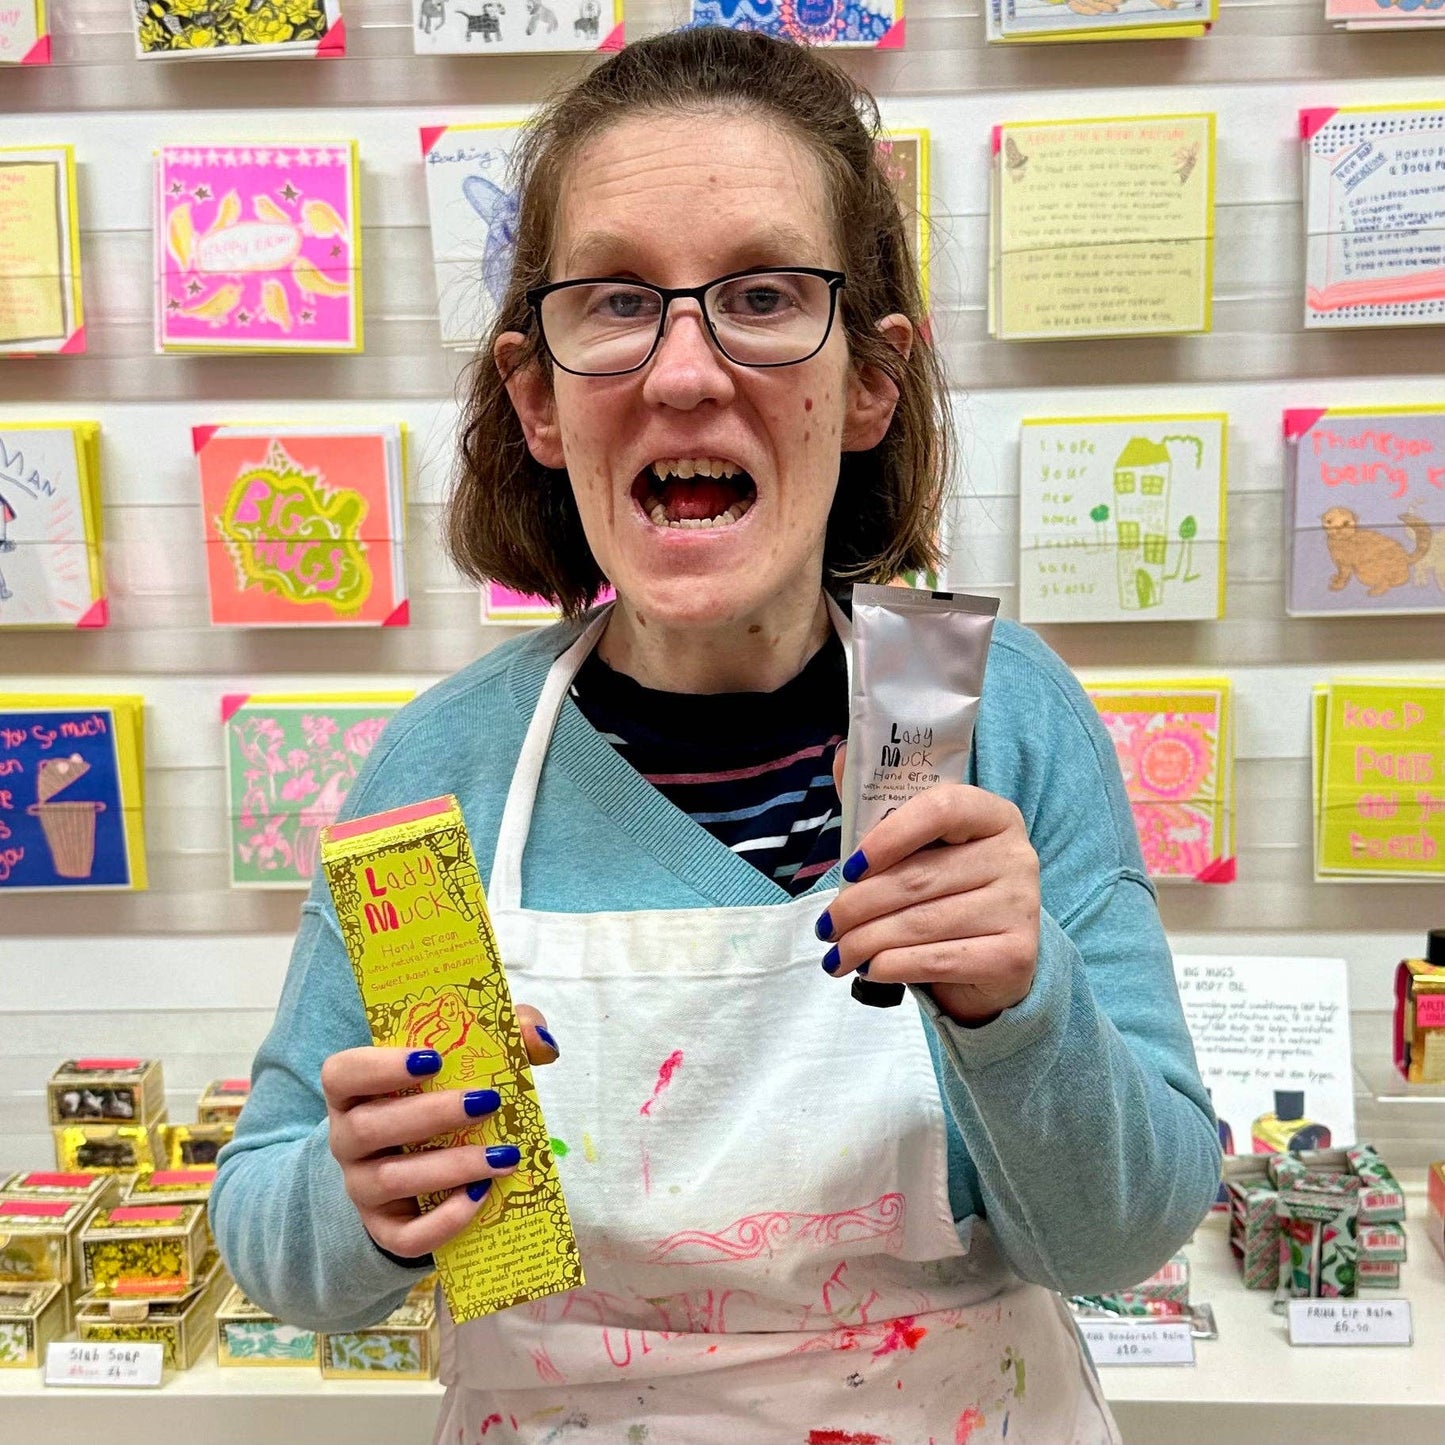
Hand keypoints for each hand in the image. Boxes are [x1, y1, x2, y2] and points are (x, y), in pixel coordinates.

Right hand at [321, 1005, 558, 1258]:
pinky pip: (405, 1236)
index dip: (379, 1067)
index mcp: (354, 1091)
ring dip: (450, 1166)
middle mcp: (347, 1139)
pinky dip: (444, 1220)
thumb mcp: (467, 1060)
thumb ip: (505, 1035)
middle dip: (431, 1114)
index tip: (432, 1059)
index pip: (341, 1074)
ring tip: (503, 1156)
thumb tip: (539, 1039)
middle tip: (486, 1102)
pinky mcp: (385, 1228)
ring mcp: (361, 1187)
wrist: (418, 1169)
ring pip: (390, 1180)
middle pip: (367, 1127)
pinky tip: (481, 1196)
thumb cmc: (441, 1098)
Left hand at [819, 748, 1039, 1024]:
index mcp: (992, 815)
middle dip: (857, 906)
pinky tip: (871, 969)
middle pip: (918, 878)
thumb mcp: (920, 845)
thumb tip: (840, 757)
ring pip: (921, 924)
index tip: (849, 866)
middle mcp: (1016, 856)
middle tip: (826, 925)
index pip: (941, 808)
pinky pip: (938, 960)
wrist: (996, 956)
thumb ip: (881, 804)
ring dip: (865, 942)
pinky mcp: (1015, 955)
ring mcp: (1021, 907)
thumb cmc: (947, 891)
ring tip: (837, 952)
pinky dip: (893, 966)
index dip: (890, 835)